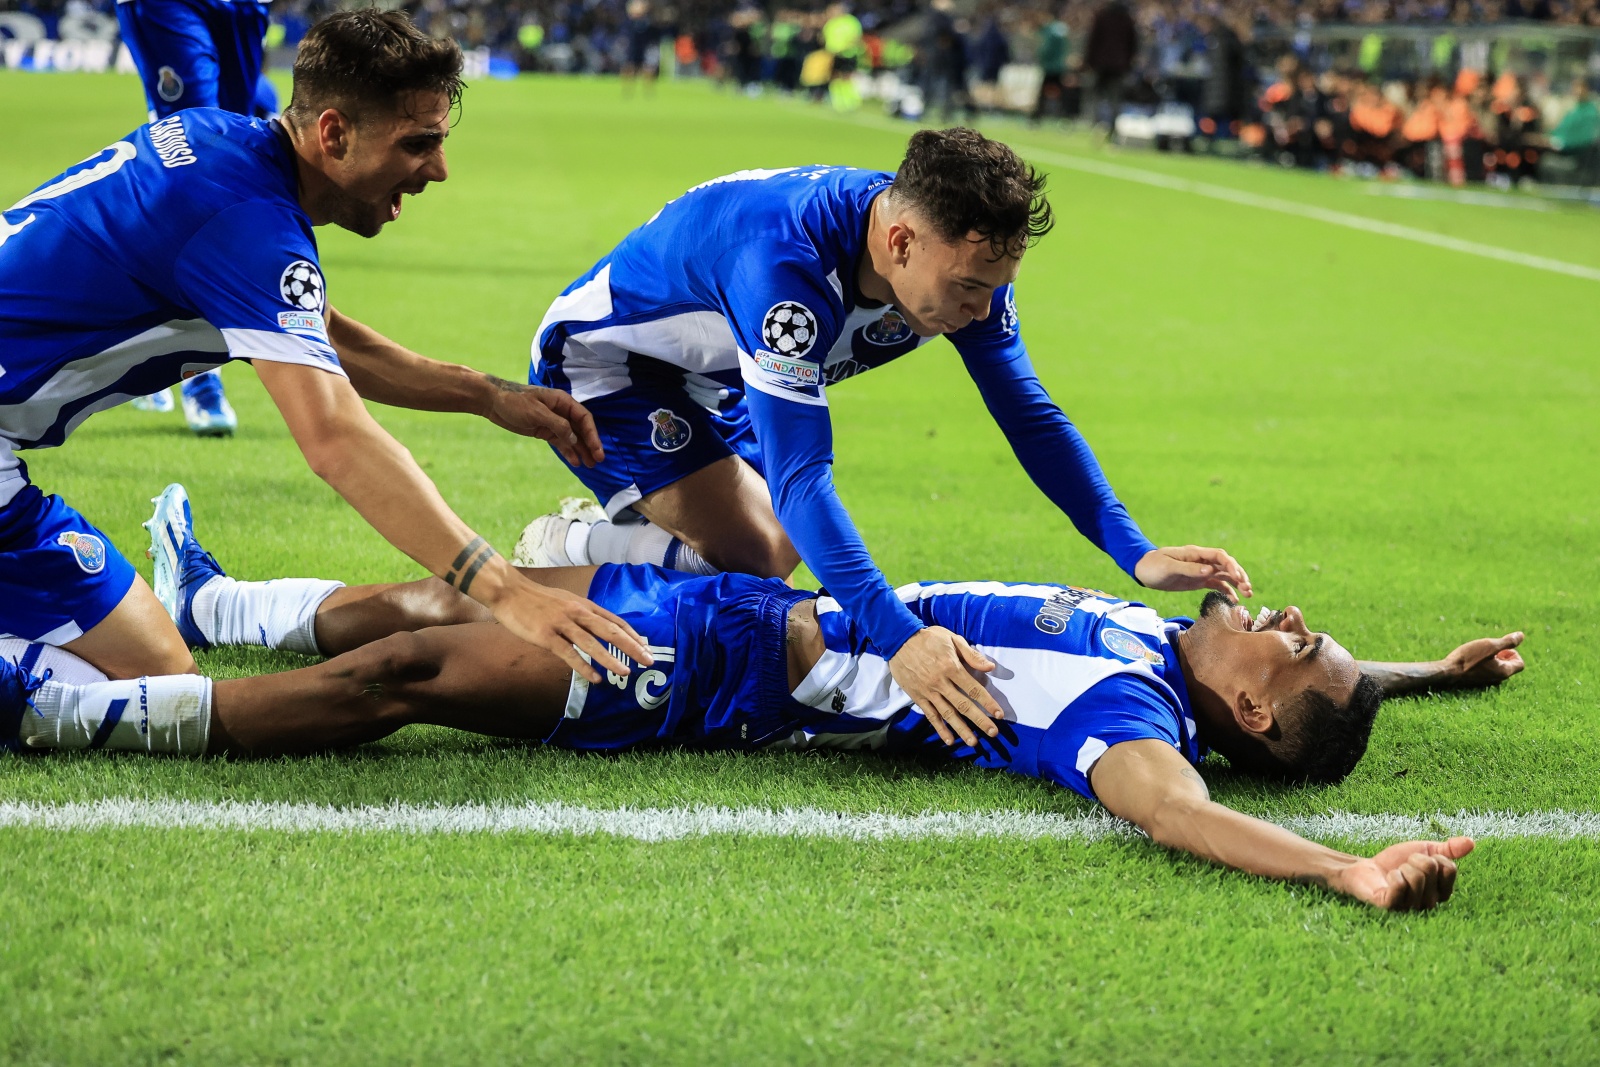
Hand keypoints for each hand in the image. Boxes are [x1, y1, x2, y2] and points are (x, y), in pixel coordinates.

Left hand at [483, 377, 604, 467]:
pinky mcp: (544, 431)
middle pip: (581, 429)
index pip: (584, 418)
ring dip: (581, 450)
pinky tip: (575, 462)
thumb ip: (557, 424)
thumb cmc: (514, 401)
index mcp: (562, 402)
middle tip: (598, 461)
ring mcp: (553, 422)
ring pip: (572, 438)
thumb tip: (573, 438)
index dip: (592, 434)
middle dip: (590, 445)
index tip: (597, 449)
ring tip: (590, 465)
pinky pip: (560, 443)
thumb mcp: (537, 412)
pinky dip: (568, 452)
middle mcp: (561, 412)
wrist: (493, 402)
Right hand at [488, 571, 652, 684]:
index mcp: (584, 605)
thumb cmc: (537, 599)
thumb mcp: (566, 600)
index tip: (646, 648)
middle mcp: (577, 612)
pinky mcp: (546, 635)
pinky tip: (595, 678)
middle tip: (649, 661)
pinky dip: (583, 666)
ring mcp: (562, 624)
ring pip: (592, 643)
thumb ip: (583, 613)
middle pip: (610, 631)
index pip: (615, 621)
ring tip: (626, 673)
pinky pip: (568, 653)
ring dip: (611, 659)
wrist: (509, 591)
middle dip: (632, 647)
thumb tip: (601, 625)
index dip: (632, 635)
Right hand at [889, 626, 1004, 746]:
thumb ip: (971, 654)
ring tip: (973, 742)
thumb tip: (990, 666)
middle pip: (963, 705)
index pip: (974, 689)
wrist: (899, 640)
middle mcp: (941, 683)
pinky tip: (949, 740)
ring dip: (961, 729)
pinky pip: (930, 715)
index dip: (988, 702)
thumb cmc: (928, 638)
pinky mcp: (917, 696)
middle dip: (980, 720)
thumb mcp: (951, 638)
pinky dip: (940, 729)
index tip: (999, 714)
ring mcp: (928, 691)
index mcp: (951, 667)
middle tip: (993, 733)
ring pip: (947, 714)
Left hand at [1135, 545, 1252, 599]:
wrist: (1143, 570)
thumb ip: (1189, 569)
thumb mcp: (1169, 568)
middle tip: (1248, 588)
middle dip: (1239, 575)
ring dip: (1237, 583)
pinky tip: (1235, 600)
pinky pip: (1216, 584)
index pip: (1219, 556)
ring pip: (1224, 575)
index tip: (1238, 577)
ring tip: (1248, 594)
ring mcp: (1201, 570)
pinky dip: (1227, 591)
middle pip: (1226, 565)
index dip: (1231, 565)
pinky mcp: (1198, 580)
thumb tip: (1209, 570)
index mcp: (1196, 554)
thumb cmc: (1153, 566)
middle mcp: (1202, 561)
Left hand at [1329, 837, 1473, 910]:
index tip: (1420, 860)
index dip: (1433, 856)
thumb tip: (1472, 842)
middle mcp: (1429, 904)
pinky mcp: (1391, 908)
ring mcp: (1410, 908)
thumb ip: (1448, 849)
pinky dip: (1393, 876)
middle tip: (1403, 867)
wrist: (1366, 869)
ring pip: (1415, 876)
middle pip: (1431, 869)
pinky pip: (1399, 886)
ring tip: (1395, 874)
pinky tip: (1388, 880)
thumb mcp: (1424, 851)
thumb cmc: (1396, 862)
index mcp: (1441, 892)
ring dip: (1402, 867)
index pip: (1449, 868)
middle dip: (1414, 860)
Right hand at [1442, 632, 1524, 688]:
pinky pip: (1486, 671)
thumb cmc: (1469, 658)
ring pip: (1496, 668)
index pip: (1520, 664)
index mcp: (1504, 671)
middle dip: (1502, 655)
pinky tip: (1471, 658)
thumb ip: (1507, 642)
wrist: (1448, 672)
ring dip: (1492, 659)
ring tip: (1479, 652)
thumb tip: (1521, 635)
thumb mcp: (1489, 646)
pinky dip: (1483, 663)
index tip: (1501, 648)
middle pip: (1508, 666)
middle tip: (1489, 648)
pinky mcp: (1476, 681)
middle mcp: (1498, 679)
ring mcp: (1487, 681)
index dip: (1514, 653)